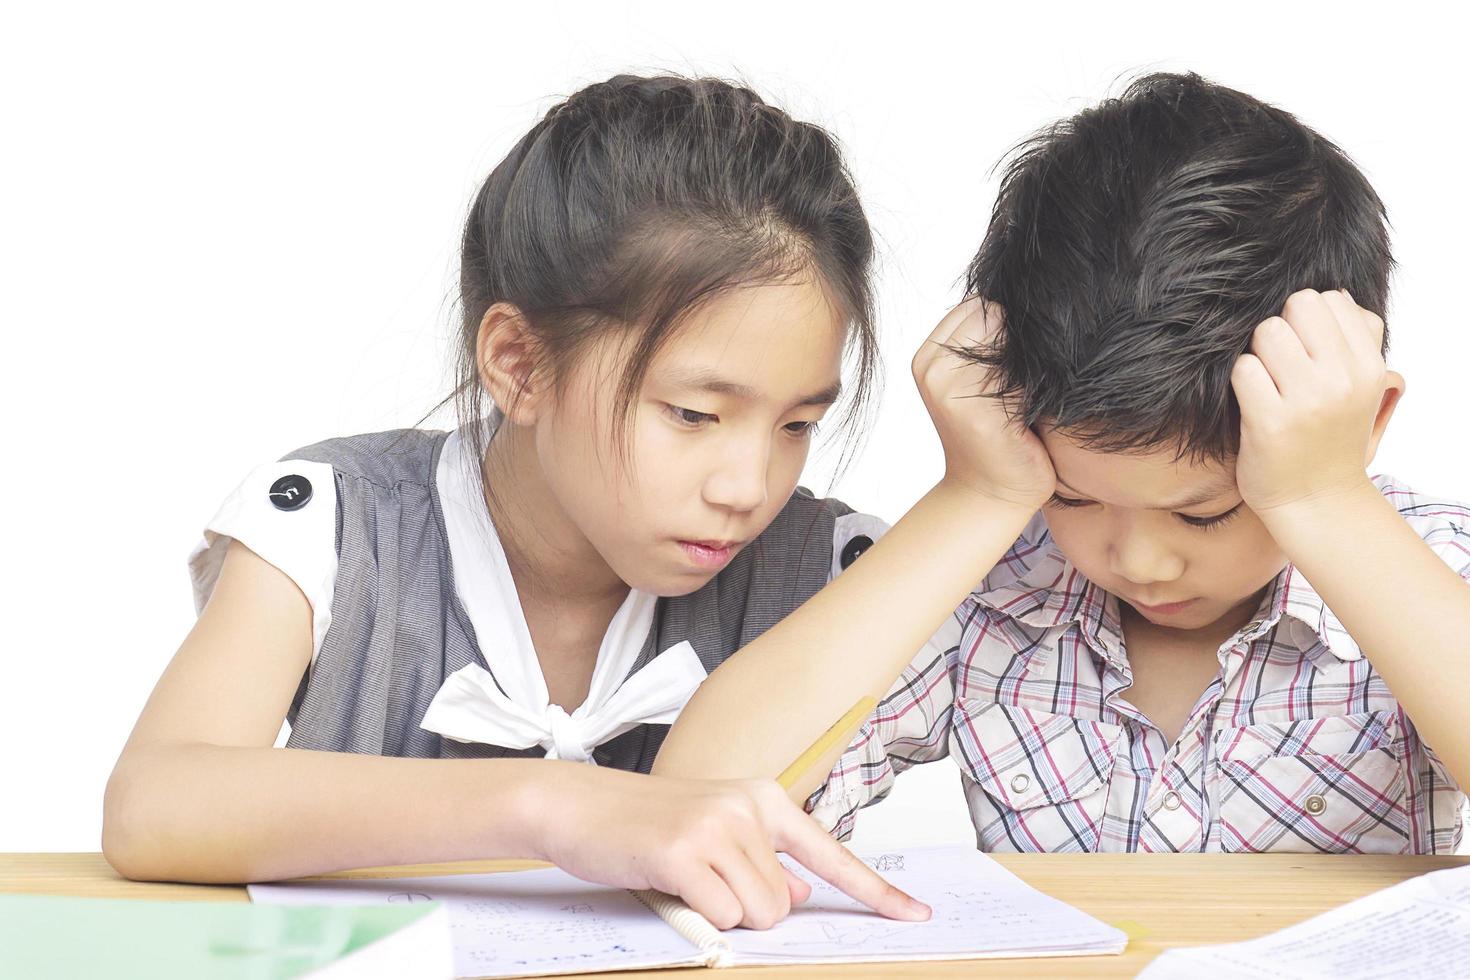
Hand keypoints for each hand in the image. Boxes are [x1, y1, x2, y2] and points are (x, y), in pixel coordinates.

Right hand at [532, 766, 930, 929]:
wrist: (577, 804)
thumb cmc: (644, 823)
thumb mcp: (714, 831)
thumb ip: (760, 859)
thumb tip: (798, 893)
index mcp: (763, 798)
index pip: (832, 854)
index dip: (877, 892)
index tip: (918, 915)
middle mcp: (748, 805)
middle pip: (783, 904)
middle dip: (745, 911)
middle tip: (701, 881)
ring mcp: (717, 825)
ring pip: (758, 913)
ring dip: (720, 913)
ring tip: (682, 878)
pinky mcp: (684, 850)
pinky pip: (720, 915)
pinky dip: (697, 916)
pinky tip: (668, 881)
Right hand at [912, 297, 1054, 508]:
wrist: (990, 493)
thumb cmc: (995, 432)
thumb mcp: (976, 378)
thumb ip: (987, 339)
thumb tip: (1031, 291)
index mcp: (928, 355)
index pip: (980, 304)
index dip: (1009, 319)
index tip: (1025, 349)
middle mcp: (932, 368)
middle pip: (994, 316)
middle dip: (1020, 334)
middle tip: (1035, 370)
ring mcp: (950, 391)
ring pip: (1009, 341)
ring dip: (1034, 357)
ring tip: (1039, 386)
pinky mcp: (979, 415)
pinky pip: (1022, 375)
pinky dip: (1041, 382)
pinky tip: (1041, 403)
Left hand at [1231, 289, 1396, 515]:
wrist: (1316, 501)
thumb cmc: (1330, 436)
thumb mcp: (1361, 387)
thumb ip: (1355, 338)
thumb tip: (1335, 293)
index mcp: (1369, 366)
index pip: (1329, 299)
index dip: (1306, 320)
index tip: (1305, 351)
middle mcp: (1343, 379)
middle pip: (1297, 306)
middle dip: (1281, 329)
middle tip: (1281, 366)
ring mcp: (1307, 401)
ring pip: (1266, 332)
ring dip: (1258, 355)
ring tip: (1267, 385)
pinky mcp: (1270, 421)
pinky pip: (1242, 368)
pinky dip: (1240, 382)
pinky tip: (1252, 403)